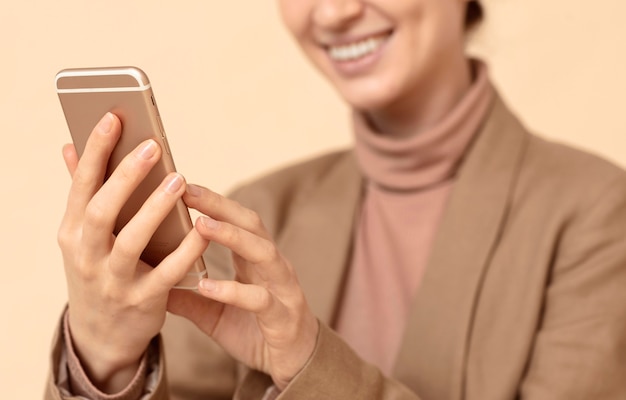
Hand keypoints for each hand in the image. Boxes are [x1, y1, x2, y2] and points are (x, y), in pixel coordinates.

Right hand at [57, 113, 208, 392]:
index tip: (113, 117)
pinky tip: (201, 230)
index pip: (81, 185)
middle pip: (102, 210)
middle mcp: (86, 255)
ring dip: (154, 209)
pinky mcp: (141, 302)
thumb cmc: (98, 270)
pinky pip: (165, 274)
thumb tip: (68, 145)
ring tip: (179, 179)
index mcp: (71, 232)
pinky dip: (184, 251)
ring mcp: (112, 281)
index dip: (95, 151)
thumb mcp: (82, 236)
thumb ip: (82, 193)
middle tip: (153, 146)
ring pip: (132, 241)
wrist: (100, 335)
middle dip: (126, 176)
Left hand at [167, 184, 319, 389]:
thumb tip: (150, 280)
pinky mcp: (283, 315)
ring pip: (263, 253)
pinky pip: (260, 299)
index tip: (183, 186)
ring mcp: (282, 288)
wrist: (290, 363)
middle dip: (221, 206)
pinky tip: (208, 286)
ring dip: (233, 237)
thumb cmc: (253, 329)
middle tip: (188, 191)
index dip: (213, 202)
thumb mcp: (213, 312)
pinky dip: (234, 291)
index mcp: (255, 260)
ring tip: (201, 225)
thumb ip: (188, 296)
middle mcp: (272, 266)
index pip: (237, 221)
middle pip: (252, 225)